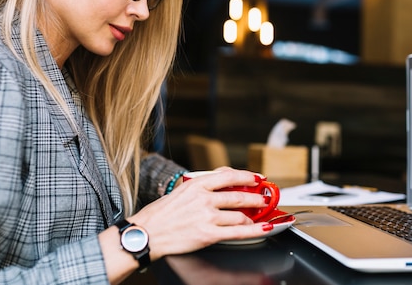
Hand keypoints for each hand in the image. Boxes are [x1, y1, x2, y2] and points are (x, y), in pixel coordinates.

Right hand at [129, 168, 272, 259]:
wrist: (147, 233)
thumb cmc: (161, 213)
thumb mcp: (181, 190)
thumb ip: (203, 183)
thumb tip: (224, 176)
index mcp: (196, 185)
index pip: (229, 176)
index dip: (247, 176)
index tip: (257, 178)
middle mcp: (204, 199)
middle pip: (238, 196)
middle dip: (255, 198)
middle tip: (263, 198)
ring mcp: (207, 217)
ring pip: (239, 215)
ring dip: (252, 217)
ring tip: (256, 217)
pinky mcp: (209, 234)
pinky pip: (238, 232)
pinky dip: (255, 230)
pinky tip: (264, 228)